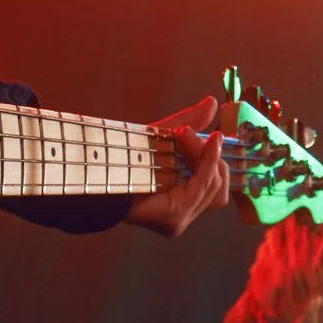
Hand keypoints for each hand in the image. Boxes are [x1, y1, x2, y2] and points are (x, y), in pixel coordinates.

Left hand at [123, 96, 230, 234]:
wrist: (102, 164)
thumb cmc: (127, 155)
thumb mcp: (166, 137)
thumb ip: (191, 123)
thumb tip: (212, 102)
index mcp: (184, 199)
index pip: (218, 185)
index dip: (217, 159)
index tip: (212, 135)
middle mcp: (184, 214)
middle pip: (220, 188)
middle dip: (211, 156)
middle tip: (187, 133)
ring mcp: (180, 219)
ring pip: (215, 187)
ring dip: (206, 157)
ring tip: (186, 136)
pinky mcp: (174, 217)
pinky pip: (203, 187)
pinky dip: (206, 164)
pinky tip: (203, 146)